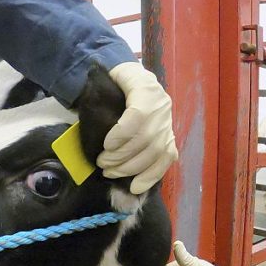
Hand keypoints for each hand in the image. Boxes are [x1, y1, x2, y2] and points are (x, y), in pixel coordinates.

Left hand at [98, 62, 177, 194]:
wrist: (137, 79)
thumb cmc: (120, 80)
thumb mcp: (111, 78)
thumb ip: (103, 93)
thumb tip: (95, 121)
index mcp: (147, 89)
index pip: (139, 115)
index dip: (122, 133)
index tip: (106, 145)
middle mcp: (163, 108)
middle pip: (146, 138)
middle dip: (121, 156)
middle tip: (102, 163)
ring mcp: (168, 125)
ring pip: (155, 152)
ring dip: (130, 168)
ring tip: (111, 172)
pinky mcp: (170, 139)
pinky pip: (166, 161)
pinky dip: (151, 176)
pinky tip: (135, 187)